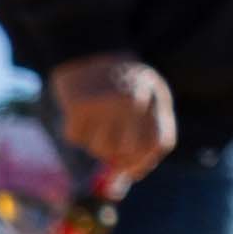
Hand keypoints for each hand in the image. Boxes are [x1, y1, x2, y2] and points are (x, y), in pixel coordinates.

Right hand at [47, 53, 177, 186]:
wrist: (87, 49)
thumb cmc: (120, 82)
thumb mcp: (142, 100)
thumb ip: (140, 137)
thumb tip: (121, 184)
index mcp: (154, 98)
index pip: (156, 144)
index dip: (143, 163)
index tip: (131, 171)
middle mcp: (132, 102)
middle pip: (126, 152)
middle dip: (116, 158)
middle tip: (108, 150)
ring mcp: (105, 104)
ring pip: (99, 148)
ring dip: (95, 142)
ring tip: (96, 121)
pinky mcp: (79, 106)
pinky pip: (76, 138)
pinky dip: (76, 131)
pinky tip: (80, 113)